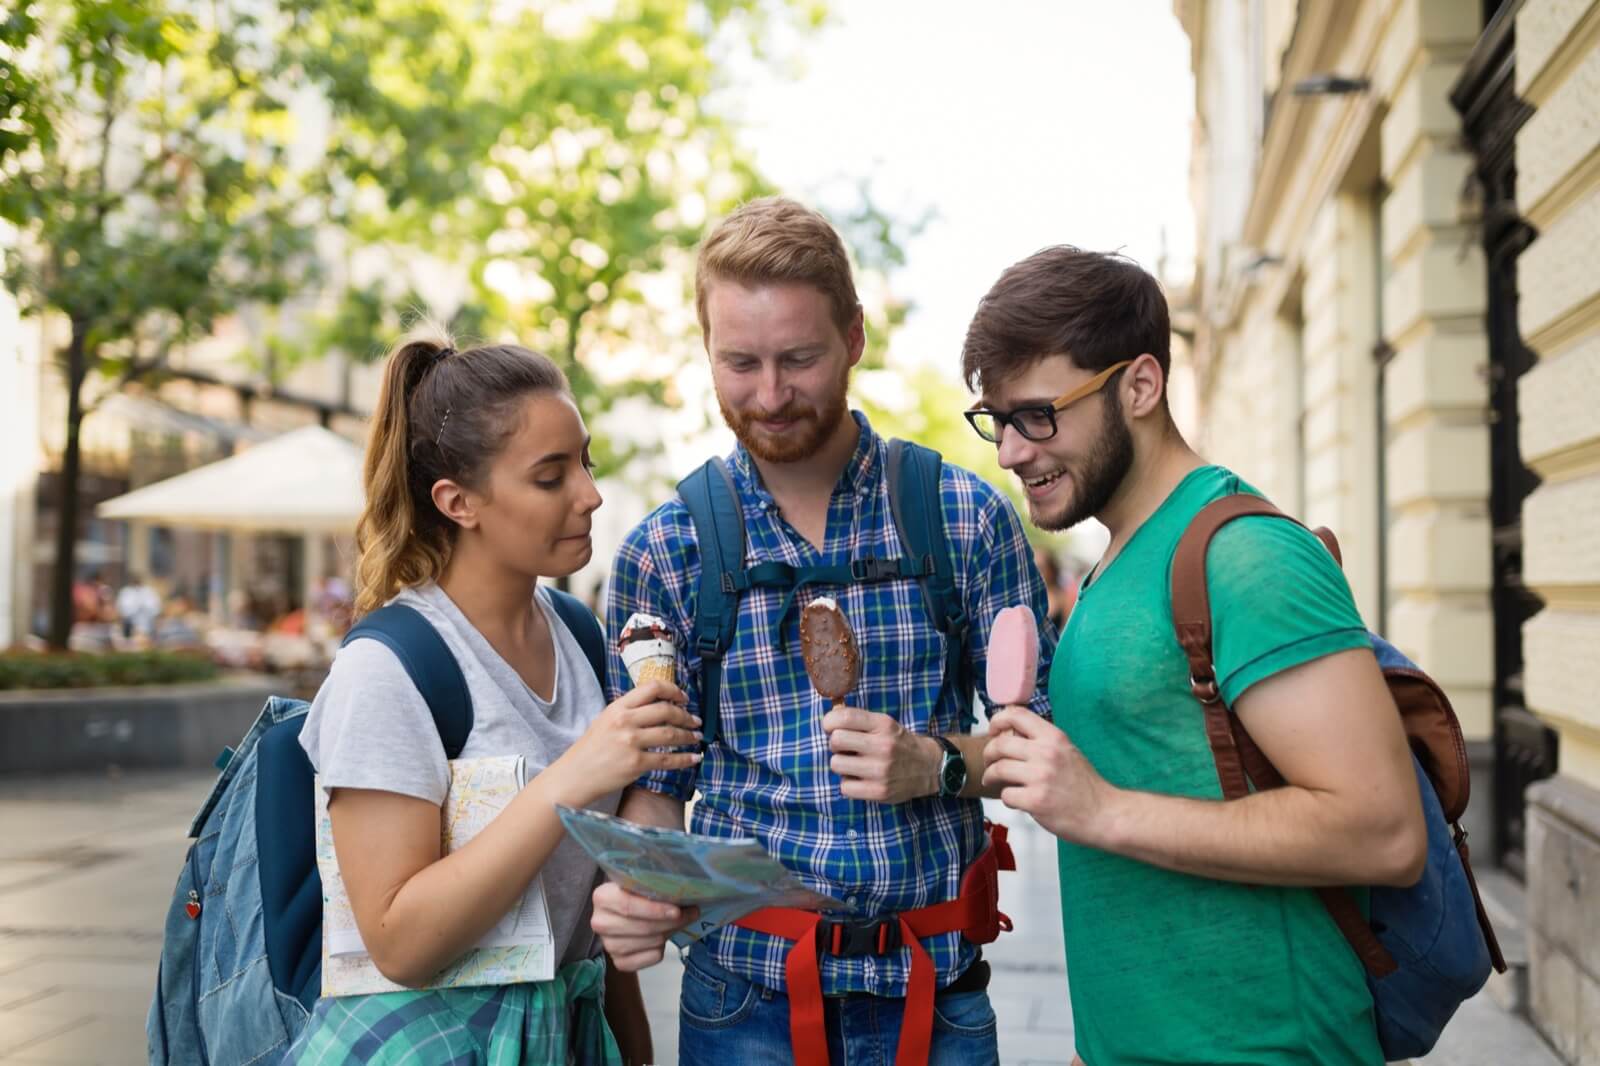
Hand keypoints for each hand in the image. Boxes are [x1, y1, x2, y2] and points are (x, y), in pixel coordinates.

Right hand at [549, 680, 701, 805]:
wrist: (576, 775)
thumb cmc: (592, 748)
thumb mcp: (606, 719)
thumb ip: (630, 711)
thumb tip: (661, 705)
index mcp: (618, 706)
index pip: (652, 688)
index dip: (674, 690)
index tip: (684, 698)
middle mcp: (625, 721)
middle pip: (666, 710)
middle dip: (686, 716)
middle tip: (696, 721)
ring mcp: (631, 742)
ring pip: (671, 734)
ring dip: (689, 736)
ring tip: (696, 737)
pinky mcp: (636, 764)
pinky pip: (668, 759)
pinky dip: (685, 759)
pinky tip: (694, 758)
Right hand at [591, 881, 697, 970]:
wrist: (623, 912)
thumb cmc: (635, 893)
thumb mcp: (639, 881)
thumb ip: (654, 884)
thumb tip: (684, 889)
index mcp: (602, 897)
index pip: (628, 906)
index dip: (655, 910)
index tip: (677, 910)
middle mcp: (600, 922)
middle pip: (642, 927)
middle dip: (671, 922)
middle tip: (691, 913)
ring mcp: (609, 945)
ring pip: (649, 943)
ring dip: (669, 932)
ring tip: (679, 921)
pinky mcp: (620, 961)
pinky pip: (650, 958)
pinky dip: (662, 948)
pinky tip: (663, 937)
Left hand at [822, 705, 940, 803]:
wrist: (928, 767)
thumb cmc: (899, 744)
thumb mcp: (884, 724)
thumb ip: (858, 720)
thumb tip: (828, 721)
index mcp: (883, 725)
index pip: (843, 717)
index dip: (829, 722)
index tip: (831, 728)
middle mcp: (883, 746)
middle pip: (835, 740)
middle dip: (836, 744)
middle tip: (846, 748)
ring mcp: (881, 770)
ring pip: (836, 764)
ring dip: (841, 765)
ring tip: (854, 764)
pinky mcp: (879, 792)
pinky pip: (844, 787)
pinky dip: (848, 784)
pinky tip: (860, 779)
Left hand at [982, 706, 1118, 845]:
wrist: (1104, 814)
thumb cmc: (1085, 786)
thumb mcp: (1067, 751)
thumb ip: (1042, 741)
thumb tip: (1012, 733)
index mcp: (1054, 737)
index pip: (1016, 714)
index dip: (997, 720)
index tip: (993, 730)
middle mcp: (1046, 753)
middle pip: (1000, 743)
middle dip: (989, 753)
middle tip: (989, 762)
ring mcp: (1040, 777)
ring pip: (998, 769)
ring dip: (991, 776)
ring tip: (993, 781)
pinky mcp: (1036, 801)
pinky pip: (1006, 795)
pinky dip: (1007, 798)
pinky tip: (1016, 800)